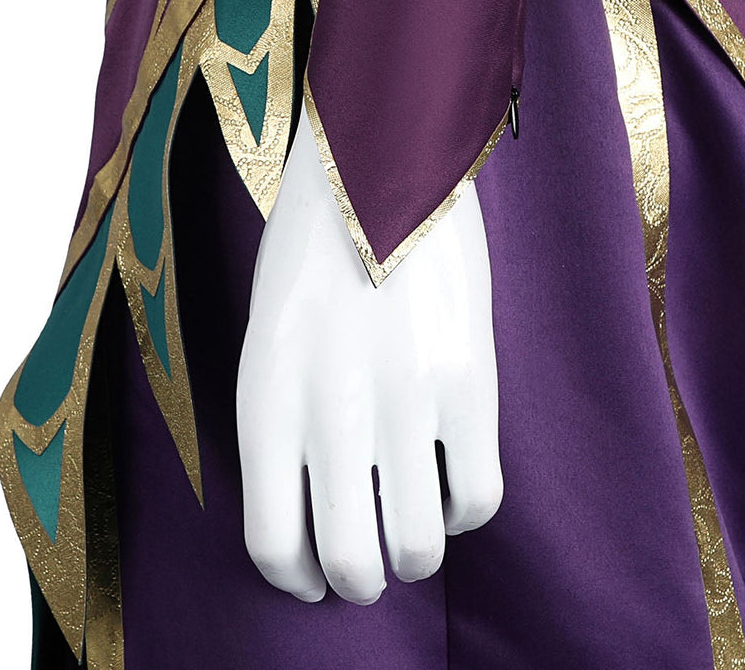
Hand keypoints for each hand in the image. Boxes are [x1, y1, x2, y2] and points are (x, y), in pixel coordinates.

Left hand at [236, 105, 502, 603]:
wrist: (380, 164)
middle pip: (348, 562)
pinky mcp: (470, 382)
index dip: (299, 578)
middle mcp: (330, 413)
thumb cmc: (315, 248)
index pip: (273, 544)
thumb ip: (286, 425)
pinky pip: (479, 497)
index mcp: (265, 400)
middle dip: (360, 579)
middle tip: (371, 563)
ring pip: (419, 545)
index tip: (316, 575)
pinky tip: (454, 481)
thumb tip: (320, 506)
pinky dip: (466, 511)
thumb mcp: (271, 337)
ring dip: (416, 553)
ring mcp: (405, 401)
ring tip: (417, 527)